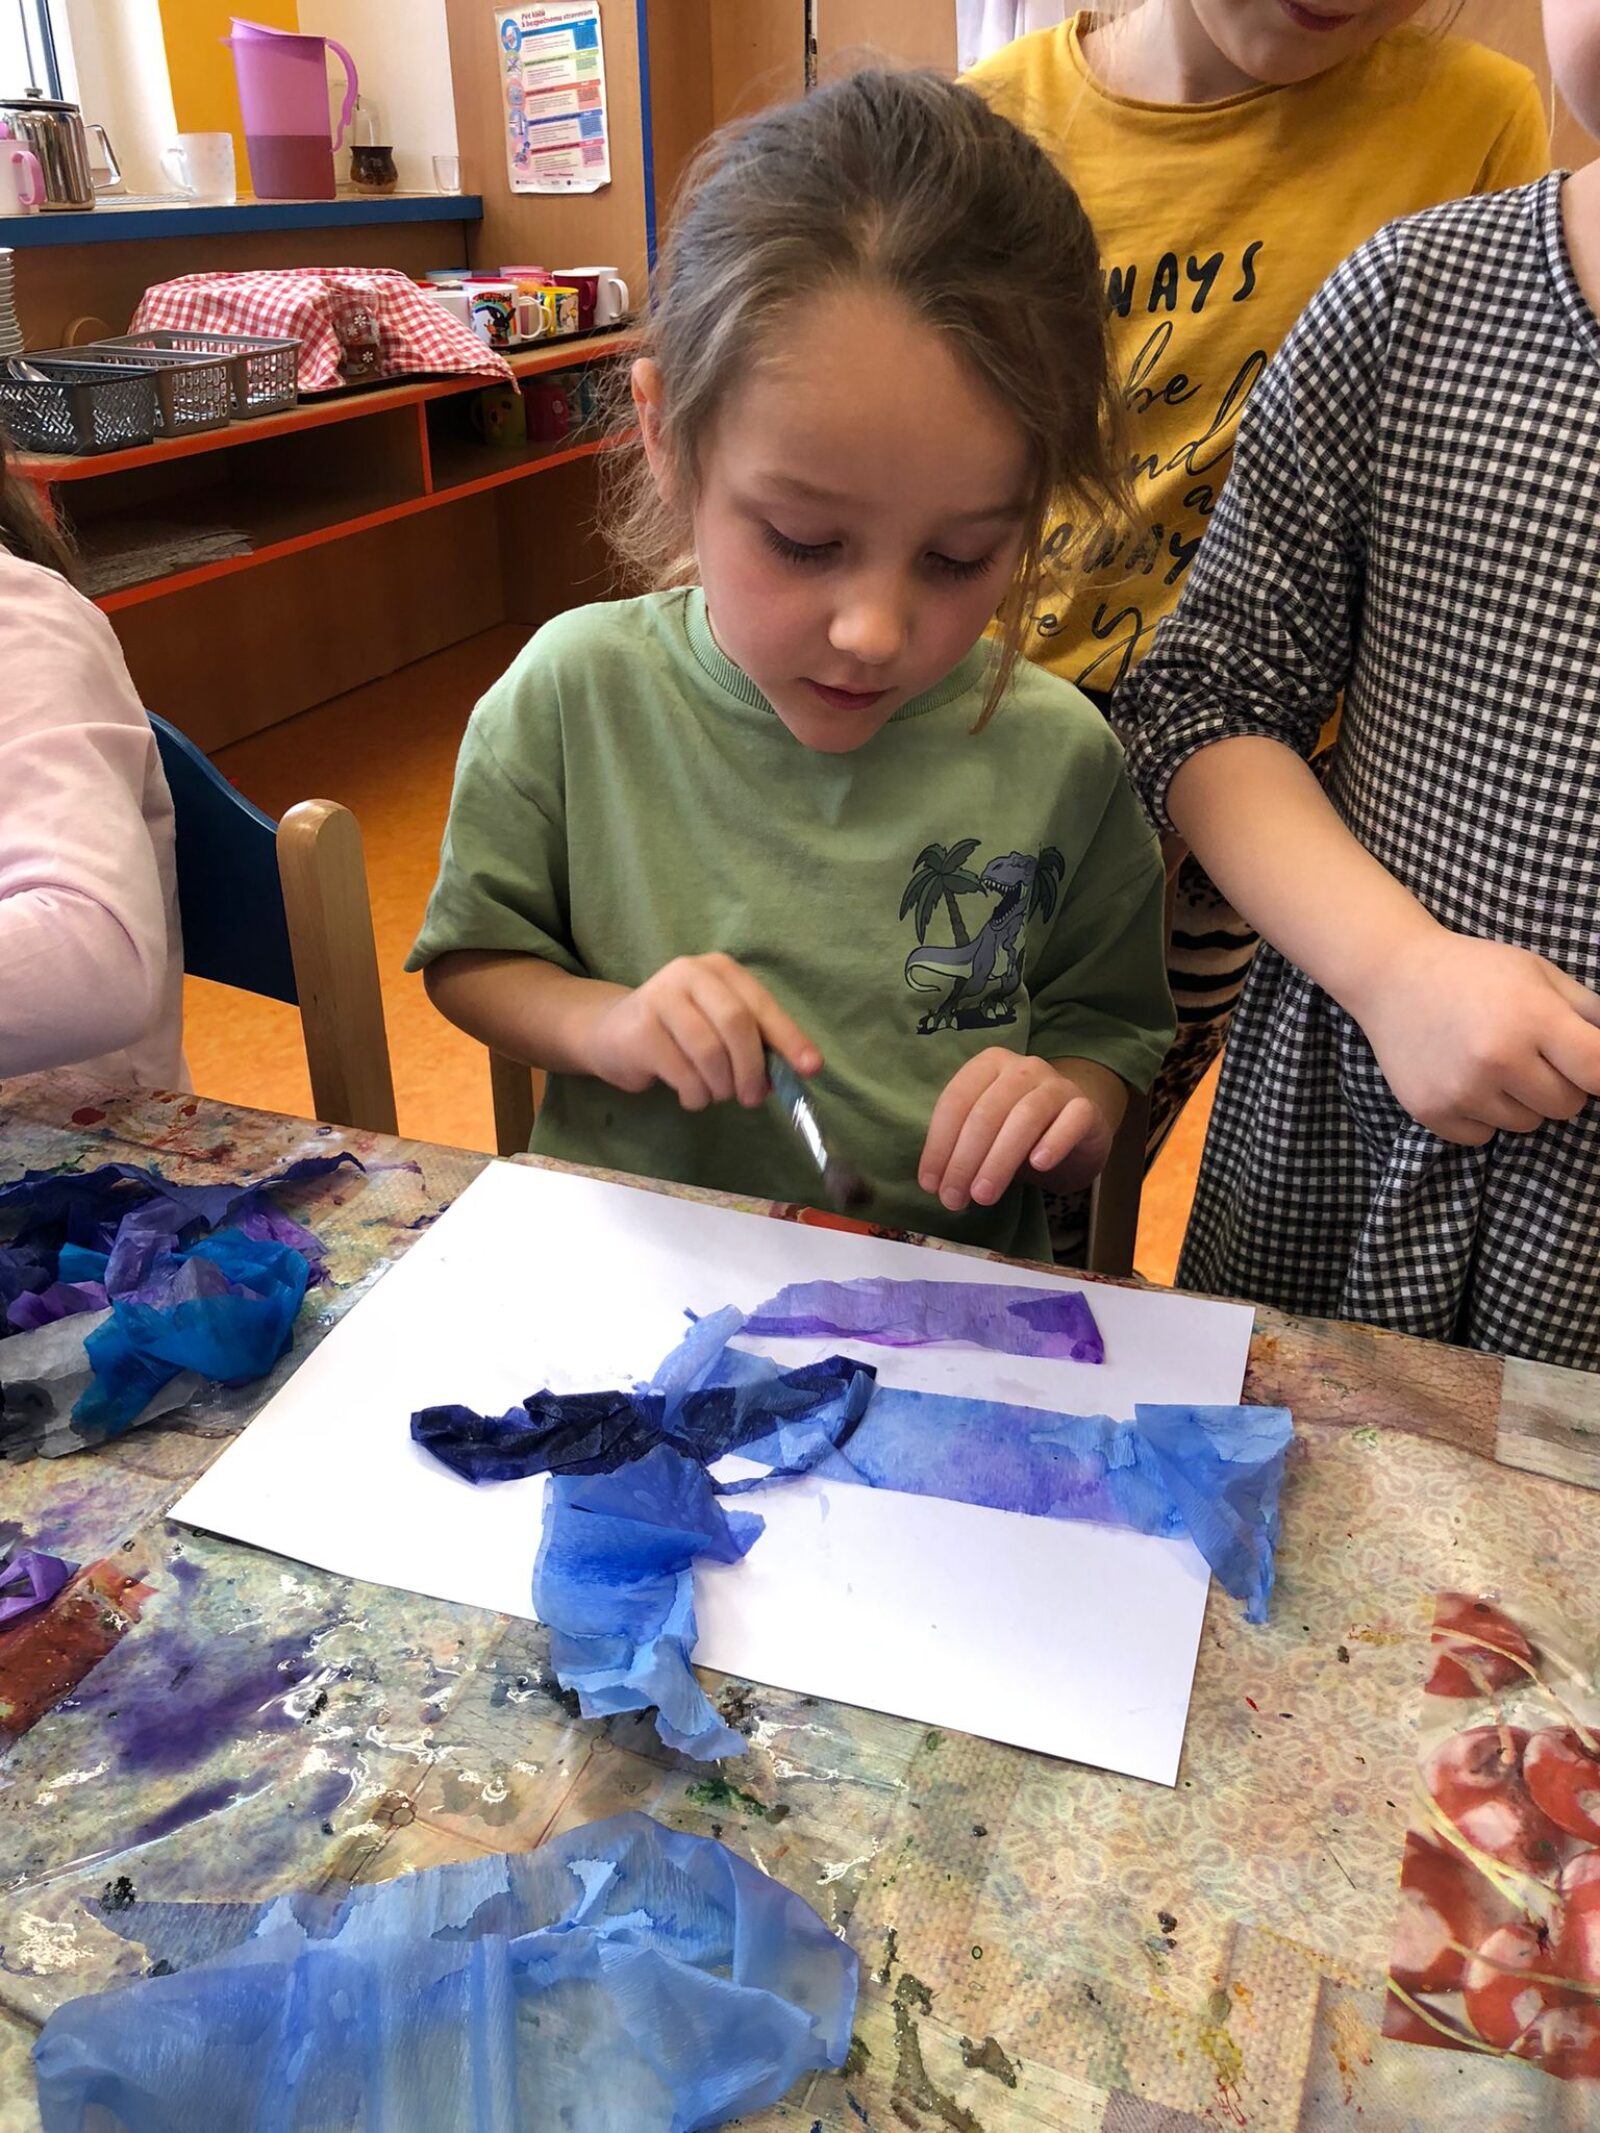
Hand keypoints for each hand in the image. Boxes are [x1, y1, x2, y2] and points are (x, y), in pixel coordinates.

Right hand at [581, 953, 819, 1111]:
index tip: (810, 1069)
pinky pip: (682, 1073)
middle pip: (737, 1024)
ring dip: (720, 1086)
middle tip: (752, 1098)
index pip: (762, 1005)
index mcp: (720, 970)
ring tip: (715, 1094)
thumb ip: (755, 1044)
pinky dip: (695, 1095)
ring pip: (709, 1052)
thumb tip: (794, 1074)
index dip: (789, 1039)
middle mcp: (690, 973)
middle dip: (752, 1069)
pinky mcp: (639, 1029)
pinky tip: (691, 1095)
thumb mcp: (720, 1029)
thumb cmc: (679, 1033)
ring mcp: (661, 997)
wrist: (612, 1032)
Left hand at [919, 1050, 1113, 1211]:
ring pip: (1025, 1117)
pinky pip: (1072, 1120)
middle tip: (953, 1198)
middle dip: (965, 1160)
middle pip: (987, 1113)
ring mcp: (1057, 1085)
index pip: (956, 1102)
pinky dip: (1054, 1141)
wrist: (1077, 1129)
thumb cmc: (1020, 1133)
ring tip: (983, 1196)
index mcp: (988, 1065)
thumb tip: (935, 1184)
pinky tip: (1039, 1165)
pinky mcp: (1086, 1107)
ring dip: (999, 1160)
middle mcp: (1022, 1067)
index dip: (939, 1145)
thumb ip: (960, 1149)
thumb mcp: (985, 1135)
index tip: (930, 1185)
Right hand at [1353, 927, 1599, 1143]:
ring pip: (1527, 1125)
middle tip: (1529, 1055)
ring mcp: (1462, 1090)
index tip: (1585, 1065)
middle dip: (1559, 1084)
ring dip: (1519, 1102)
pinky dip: (1481, 1116)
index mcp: (1532, 1017)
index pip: (1599, 1073)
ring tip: (1491, 1064)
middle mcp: (1498, 1058)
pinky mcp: (1431, 1111)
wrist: (1391, 976)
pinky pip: (1483, 1137)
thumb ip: (1589, 1012)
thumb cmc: (1475, 971)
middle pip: (1567, 1106)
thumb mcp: (1539, 974)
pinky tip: (1463, 1079)